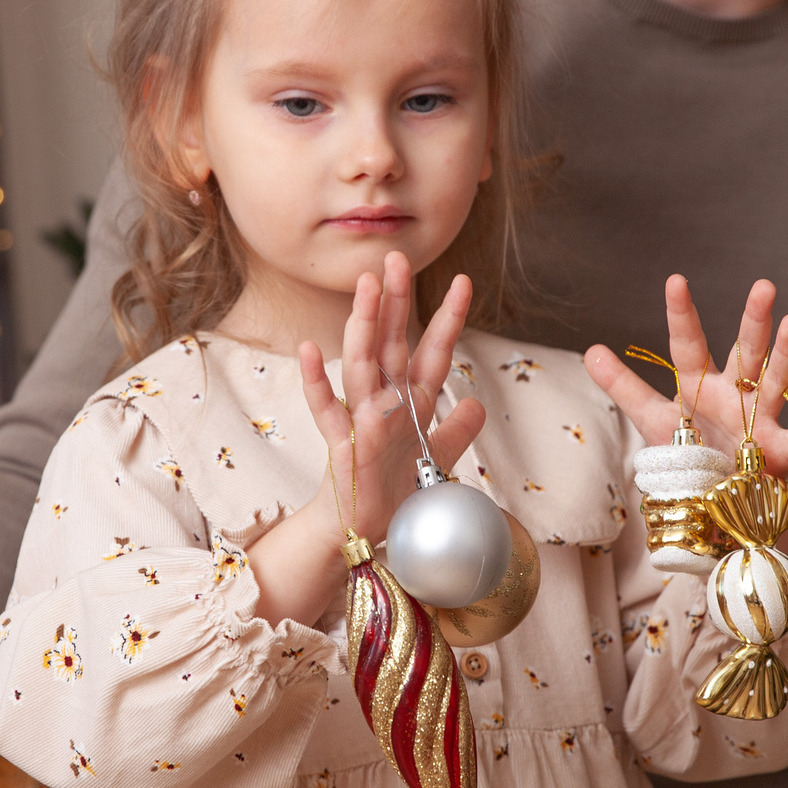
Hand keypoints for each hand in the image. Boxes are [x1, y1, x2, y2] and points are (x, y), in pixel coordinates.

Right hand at [297, 253, 488, 540]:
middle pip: (393, 343)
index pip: (433, 351)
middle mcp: (386, 402)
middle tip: (396, 258)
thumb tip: (478, 403)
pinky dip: (317, 381)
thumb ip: (456, 428)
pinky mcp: (342, 444)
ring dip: (363, 324)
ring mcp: (361, 419)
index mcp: (412, 402)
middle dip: (397, 301)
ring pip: (361, 363)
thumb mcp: (438, 458)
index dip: (448, 317)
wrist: (365, 528)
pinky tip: (309, 349)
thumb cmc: (396, 489)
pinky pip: (326, 409)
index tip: (463, 281)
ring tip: (365, 287)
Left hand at [584, 275, 787, 480]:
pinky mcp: (784, 452)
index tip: (675, 280)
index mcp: (701, 384)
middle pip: (746, 352)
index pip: (689, 345)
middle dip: (753, 322)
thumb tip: (590, 350)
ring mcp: (764, 418)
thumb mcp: (654, 421)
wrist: (719, 499)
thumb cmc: (690, 451)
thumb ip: (626, 387)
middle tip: (762, 287)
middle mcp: (736, 393)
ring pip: (779, 381)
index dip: (682, 315)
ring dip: (787, 355)